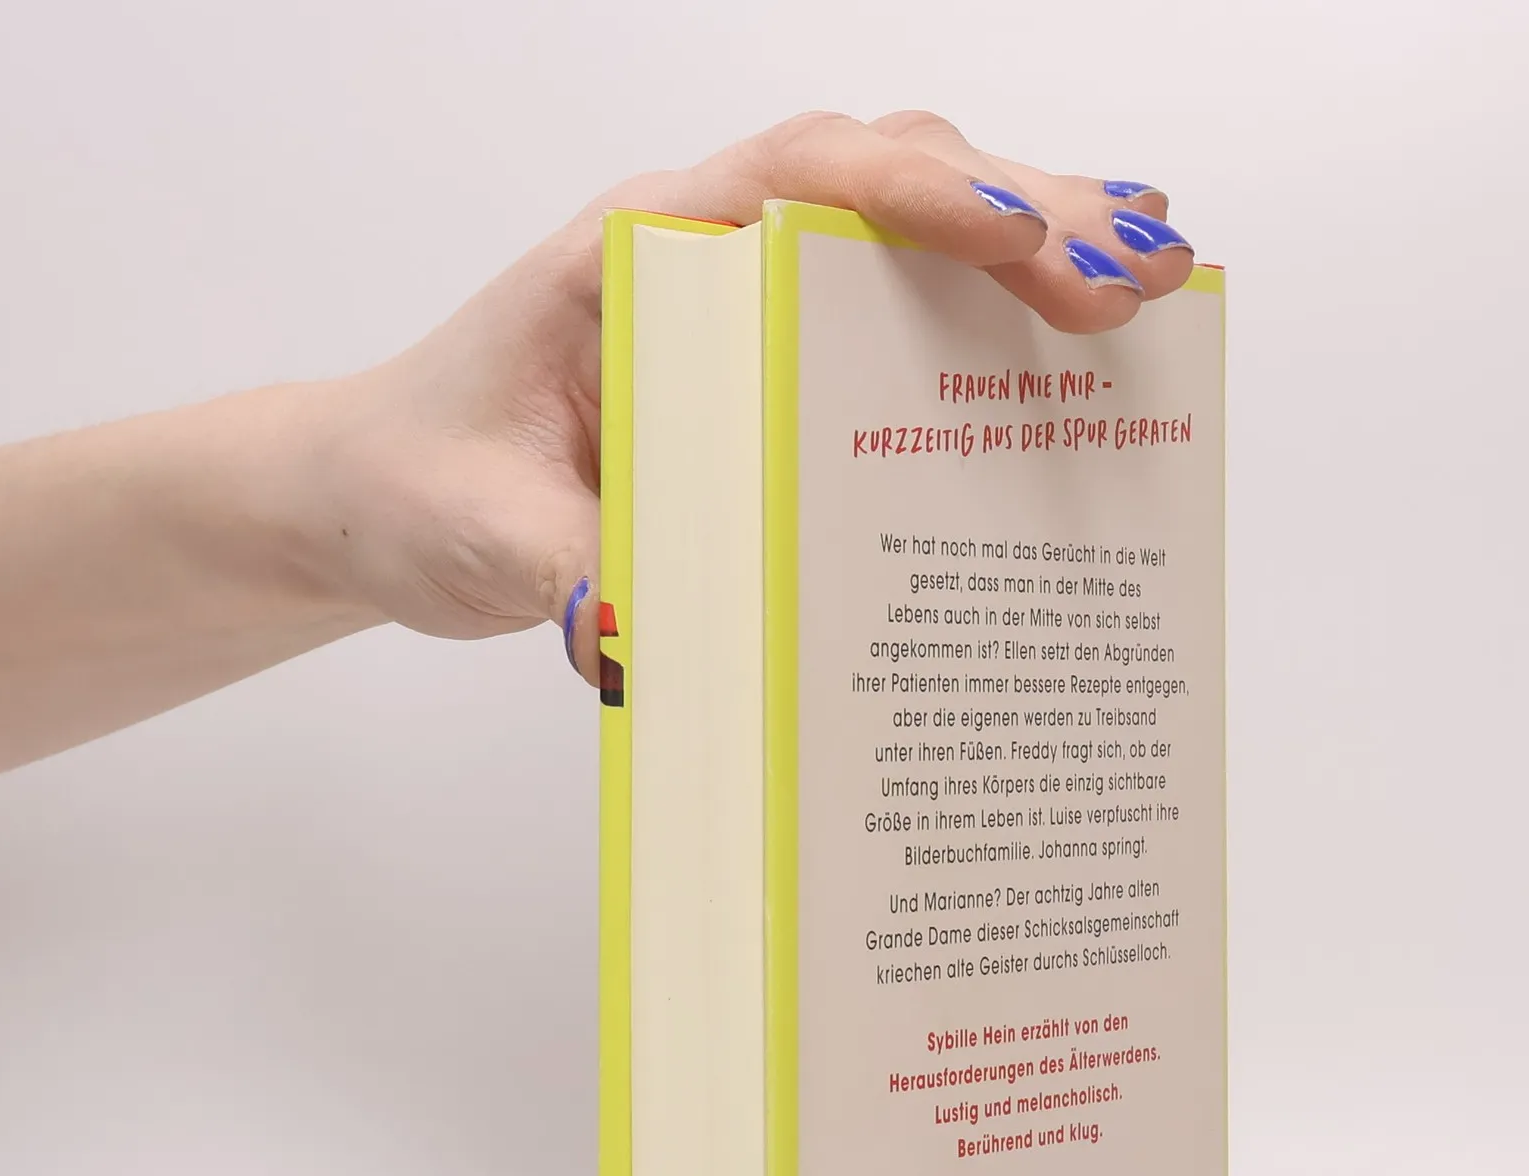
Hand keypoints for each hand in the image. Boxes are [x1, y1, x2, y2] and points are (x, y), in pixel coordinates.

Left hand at [308, 111, 1196, 674]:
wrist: (380, 496)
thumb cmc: (421, 487)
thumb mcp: (484, 539)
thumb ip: (571, 573)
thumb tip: (656, 641)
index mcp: (633, 255)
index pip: (793, 181)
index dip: (915, 198)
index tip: (1018, 240)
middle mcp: (704, 249)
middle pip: (887, 182)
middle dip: (1023, 213)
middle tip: (1134, 276)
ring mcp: (743, 294)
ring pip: (908, 228)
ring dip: (1032, 238)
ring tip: (1148, 279)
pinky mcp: (767, 358)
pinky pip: (891, 303)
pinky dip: (989, 304)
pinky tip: (1072, 325)